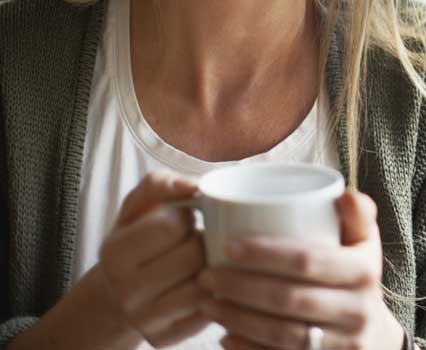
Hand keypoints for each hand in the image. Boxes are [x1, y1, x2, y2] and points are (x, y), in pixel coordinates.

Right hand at [98, 170, 212, 347]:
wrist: (118, 293)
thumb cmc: (136, 238)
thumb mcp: (138, 206)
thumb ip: (161, 184)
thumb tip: (194, 186)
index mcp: (115, 254)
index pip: (172, 225)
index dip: (187, 215)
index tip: (186, 217)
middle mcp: (126, 291)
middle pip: (193, 256)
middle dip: (206, 240)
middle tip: (204, 237)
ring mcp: (145, 320)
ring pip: (205, 286)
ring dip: (216, 267)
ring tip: (208, 258)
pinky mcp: (165, 339)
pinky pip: (209, 313)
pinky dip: (218, 294)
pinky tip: (212, 283)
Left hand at [199, 190, 406, 349]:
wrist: (376, 338)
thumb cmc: (357, 278)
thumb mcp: (366, 244)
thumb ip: (357, 214)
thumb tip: (343, 194)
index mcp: (364, 271)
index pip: (307, 260)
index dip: (265, 254)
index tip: (228, 245)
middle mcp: (357, 311)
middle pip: (288, 299)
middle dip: (240, 287)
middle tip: (207, 275)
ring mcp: (342, 346)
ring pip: (280, 334)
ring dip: (236, 318)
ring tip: (207, 302)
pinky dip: (246, 349)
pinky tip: (224, 336)